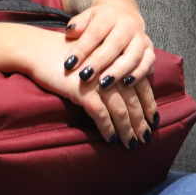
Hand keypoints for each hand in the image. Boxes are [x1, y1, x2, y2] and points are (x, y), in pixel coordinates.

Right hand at [20, 25, 157, 146]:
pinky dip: (108, 129)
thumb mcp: (95, 57)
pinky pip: (101, 115)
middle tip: (147, 139)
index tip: (155, 120)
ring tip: (132, 145)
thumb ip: (111, 68)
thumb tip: (126, 90)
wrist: (40, 50)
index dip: (149, 104)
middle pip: (133, 100)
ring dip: (128, 130)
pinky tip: (112, 140)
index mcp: (118, 59)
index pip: (141, 84)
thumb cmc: (68, 55)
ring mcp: (99, 80)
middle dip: (141, 121)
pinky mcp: (84, 91)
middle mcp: (112, 69)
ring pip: (121, 110)